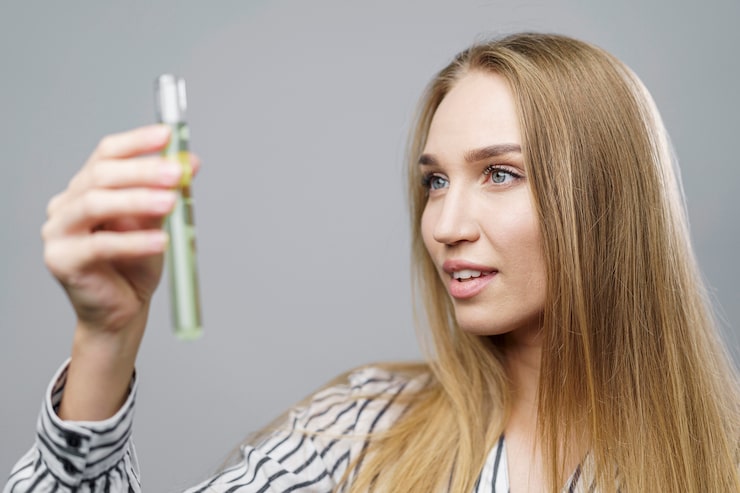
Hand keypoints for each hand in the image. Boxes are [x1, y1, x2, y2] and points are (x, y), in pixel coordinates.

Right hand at [42, 124, 199, 335]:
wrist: (124, 309)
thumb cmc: (137, 264)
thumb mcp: (156, 223)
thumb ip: (166, 193)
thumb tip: (189, 163)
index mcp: (86, 188)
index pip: (107, 153)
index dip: (137, 142)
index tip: (168, 135)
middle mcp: (66, 204)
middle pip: (101, 175)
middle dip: (143, 171)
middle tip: (176, 172)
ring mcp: (58, 232)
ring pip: (95, 204)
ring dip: (137, 200)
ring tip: (170, 202)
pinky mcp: (62, 260)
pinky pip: (99, 245)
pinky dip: (133, 241)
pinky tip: (161, 241)